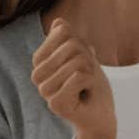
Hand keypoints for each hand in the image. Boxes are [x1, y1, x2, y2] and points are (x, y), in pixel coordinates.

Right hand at [34, 16, 116, 138]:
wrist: (101, 115)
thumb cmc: (91, 85)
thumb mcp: (83, 55)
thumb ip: (70, 39)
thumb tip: (59, 23)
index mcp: (41, 61)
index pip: (62, 33)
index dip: (81, 42)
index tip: (83, 61)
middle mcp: (38, 76)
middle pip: (70, 46)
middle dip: (87, 58)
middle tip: (86, 75)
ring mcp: (44, 91)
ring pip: (75, 63)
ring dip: (90, 72)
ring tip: (86, 86)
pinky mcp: (55, 104)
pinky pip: (78, 77)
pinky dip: (91, 82)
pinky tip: (86, 94)